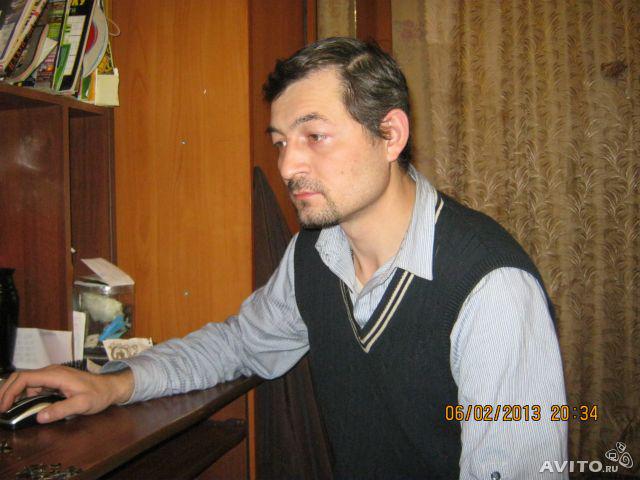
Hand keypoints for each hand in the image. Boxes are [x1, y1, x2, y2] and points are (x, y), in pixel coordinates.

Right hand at [0, 365, 133, 423]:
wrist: (110, 387)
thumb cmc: (99, 394)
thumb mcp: (82, 404)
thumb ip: (62, 410)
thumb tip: (40, 417)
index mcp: (56, 375)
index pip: (25, 378)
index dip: (10, 391)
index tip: (3, 407)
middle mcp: (51, 372)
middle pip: (21, 377)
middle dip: (6, 391)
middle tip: (0, 409)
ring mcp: (52, 376)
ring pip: (25, 382)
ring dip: (13, 394)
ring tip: (6, 410)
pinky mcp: (53, 381)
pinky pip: (33, 386)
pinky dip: (22, 395)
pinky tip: (19, 406)